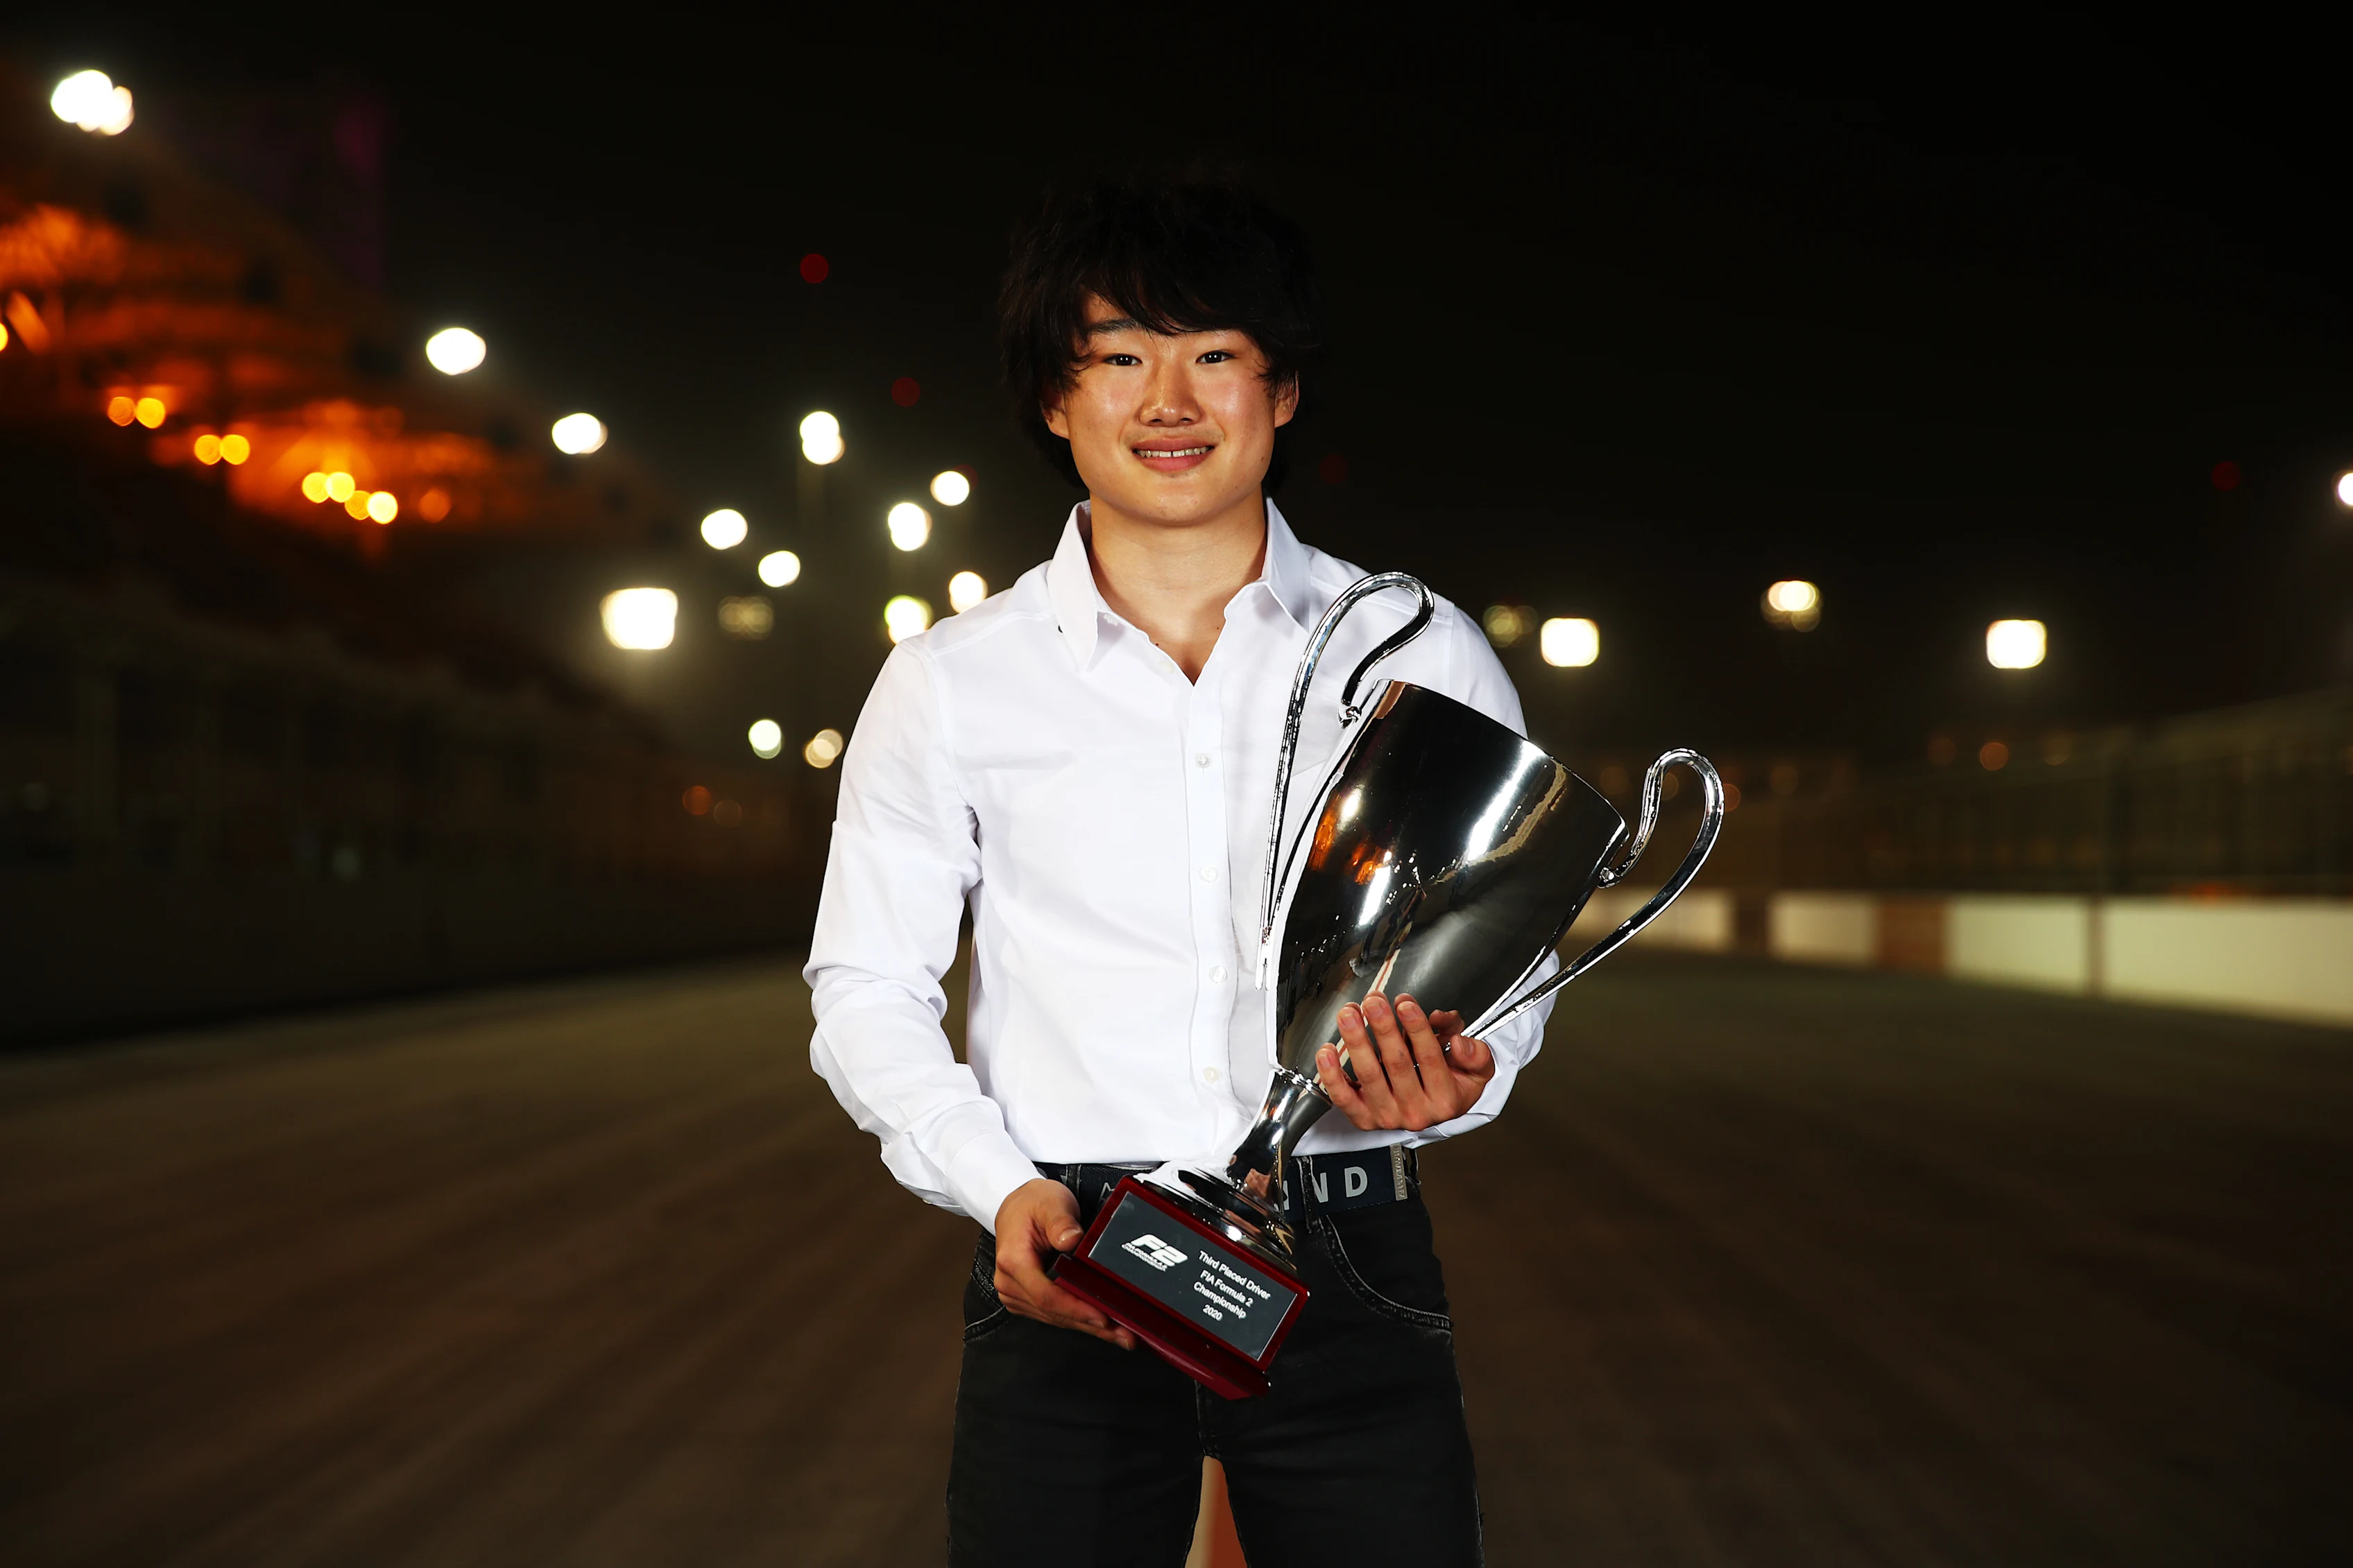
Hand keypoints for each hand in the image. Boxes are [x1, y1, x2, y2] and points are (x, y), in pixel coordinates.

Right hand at [992, 1178, 1135, 1349]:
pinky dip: (1079, 1319)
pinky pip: (1055, 1314)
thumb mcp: (1050, 1202)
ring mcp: (1017, 1294)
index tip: (1102, 1316)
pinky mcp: (1027, 1299)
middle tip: (1124, 1334)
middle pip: (1054, 1312)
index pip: (1047, 1295)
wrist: (1017, 1207)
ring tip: (1121, 1333)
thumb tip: (1072, 1239)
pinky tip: (1101, 1324)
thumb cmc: (1032, 1204)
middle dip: (1090, 1325)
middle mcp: (1011, 1283)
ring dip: (1088, 1326)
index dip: (1076, 1309)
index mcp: (1014, 1261)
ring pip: (1056, 1318)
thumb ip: (1061, 1221)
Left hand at [1314, 991, 1495, 1131]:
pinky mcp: (1363, 1118)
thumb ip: (1475, 1054)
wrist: (1434, 1113)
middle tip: (1374, 1000)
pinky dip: (1332, 1074)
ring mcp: (1387, 1116)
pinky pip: (1343, 1097)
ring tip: (1350, 1013)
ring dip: (1356, 1040)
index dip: (1417, 1028)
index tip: (1404, 1003)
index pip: (1430, 1058)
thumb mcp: (1477, 1072)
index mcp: (1444, 1099)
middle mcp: (1415, 1111)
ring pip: (1368, 1075)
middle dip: (1383, 1027)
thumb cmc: (1451, 1086)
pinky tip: (1327, 1051)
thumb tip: (1458, 1040)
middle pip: (1396, 1064)